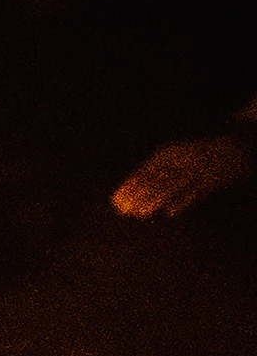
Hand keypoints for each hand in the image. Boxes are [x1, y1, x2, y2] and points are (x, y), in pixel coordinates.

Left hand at [111, 134, 255, 217]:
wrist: (240, 141)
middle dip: (137, 196)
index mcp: (170, 152)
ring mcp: (198, 168)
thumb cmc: (201, 153)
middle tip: (123, 210)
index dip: (129, 187)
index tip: (115, 201)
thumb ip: (159, 170)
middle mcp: (181, 158)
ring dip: (155, 201)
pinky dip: (182, 202)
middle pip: (155, 180)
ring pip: (172, 186)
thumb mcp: (177, 157)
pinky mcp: (214, 179)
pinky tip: (169, 214)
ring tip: (139, 214)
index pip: (144, 172)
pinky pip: (195, 192)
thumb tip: (133, 189)